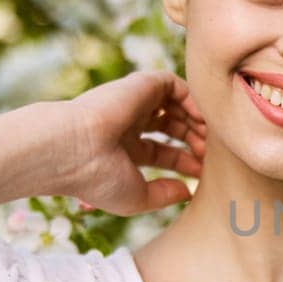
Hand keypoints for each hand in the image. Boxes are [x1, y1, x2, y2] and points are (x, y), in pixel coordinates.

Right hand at [57, 70, 207, 214]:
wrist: (73, 150)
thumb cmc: (98, 179)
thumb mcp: (136, 197)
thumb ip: (164, 195)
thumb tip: (188, 191)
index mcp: (123, 149)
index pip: (163, 152)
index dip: (185, 162)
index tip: (202, 174)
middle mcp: (128, 124)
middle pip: (172, 127)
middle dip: (194, 140)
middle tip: (209, 155)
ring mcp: (133, 103)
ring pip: (175, 105)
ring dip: (196, 120)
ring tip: (208, 139)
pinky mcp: (140, 85)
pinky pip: (174, 85)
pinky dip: (192, 98)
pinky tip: (201, 119)